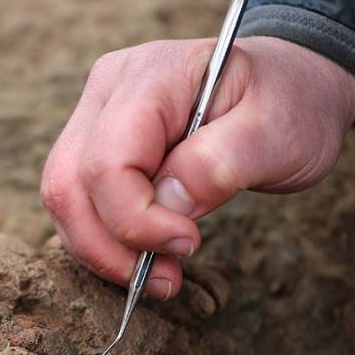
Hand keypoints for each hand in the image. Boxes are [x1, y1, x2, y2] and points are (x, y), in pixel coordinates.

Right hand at [40, 37, 354, 298]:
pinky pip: (81, 203)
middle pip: (70, 184)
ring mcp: (96, 114)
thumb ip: (221, 163)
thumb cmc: (289, 104)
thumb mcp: (278, 131)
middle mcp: (110, 89)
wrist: (289, 88)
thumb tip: (167, 205)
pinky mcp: (98, 145)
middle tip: (167, 279)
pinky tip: (148, 258)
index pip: (108, 161)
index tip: (189, 244)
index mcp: (153, 74)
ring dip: (104, 252)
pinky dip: (106, 241)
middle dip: (110, 247)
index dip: (137, 219)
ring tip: (161, 277)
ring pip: (65, 199)